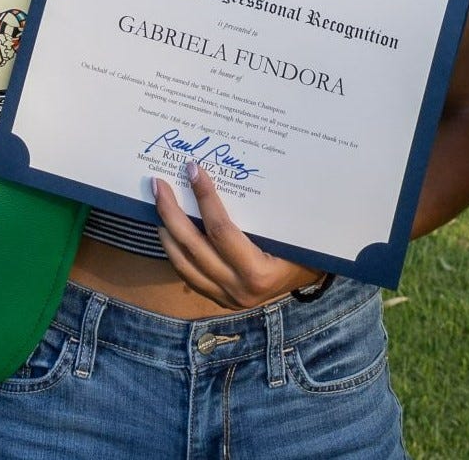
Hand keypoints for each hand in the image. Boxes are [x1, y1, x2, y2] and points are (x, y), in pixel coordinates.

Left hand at [154, 162, 321, 308]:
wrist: (310, 280)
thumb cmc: (305, 248)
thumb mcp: (290, 231)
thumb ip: (263, 212)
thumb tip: (232, 174)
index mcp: (258, 272)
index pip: (221, 230)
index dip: (205, 198)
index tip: (193, 170)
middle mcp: (237, 288)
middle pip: (193, 246)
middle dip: (171, 212)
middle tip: (158, 184)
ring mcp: (225, 297)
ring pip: (183, 263)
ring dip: (166, 231)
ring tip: (158, 204)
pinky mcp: (218, 299)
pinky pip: (187, 274)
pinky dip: (175, 251)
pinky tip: (168, 231)